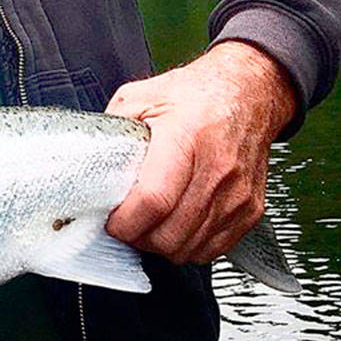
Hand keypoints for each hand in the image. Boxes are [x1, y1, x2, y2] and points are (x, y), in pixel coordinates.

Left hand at [104, 41, 296, 265]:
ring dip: (162, 246)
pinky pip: (214, 248)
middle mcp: (217, 168)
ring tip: (147, 226)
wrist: (249, 93)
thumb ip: (114, 126)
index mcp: (186, 136)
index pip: (154, 199)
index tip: (111, 221)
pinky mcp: (250, 209)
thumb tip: (89, 156)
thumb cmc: (197, 94)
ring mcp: (238, 193)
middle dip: (139, 238)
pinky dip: (189, 246)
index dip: (126, 221)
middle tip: (125, 226)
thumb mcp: (142, 96)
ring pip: (191, 247)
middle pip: (171, 233)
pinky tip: (175, 228)